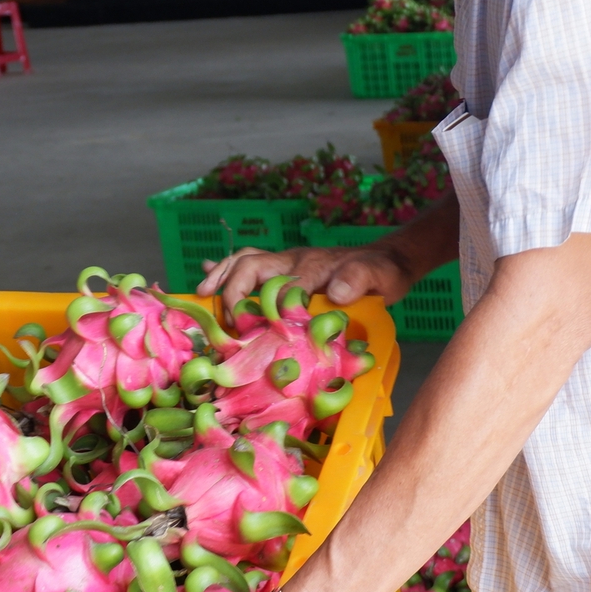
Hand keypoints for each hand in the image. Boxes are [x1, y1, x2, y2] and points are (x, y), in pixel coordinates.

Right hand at [199, 244, 415, 310]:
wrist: (389, 262)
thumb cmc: (383, 272)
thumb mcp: (380, 276)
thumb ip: (358, 279)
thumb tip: (334, 291)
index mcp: (310, 266)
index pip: (275, 283)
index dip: (258, 305)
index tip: (249, 329)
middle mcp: (292, 262)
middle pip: (249, 266)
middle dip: (230, 289)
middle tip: (225, 319)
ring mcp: (287, 265)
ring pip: (245, 262)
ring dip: (221, 276)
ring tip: (201, 292)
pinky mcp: (287, 273)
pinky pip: (251, 266)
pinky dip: (227, 272)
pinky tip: (209, 280)